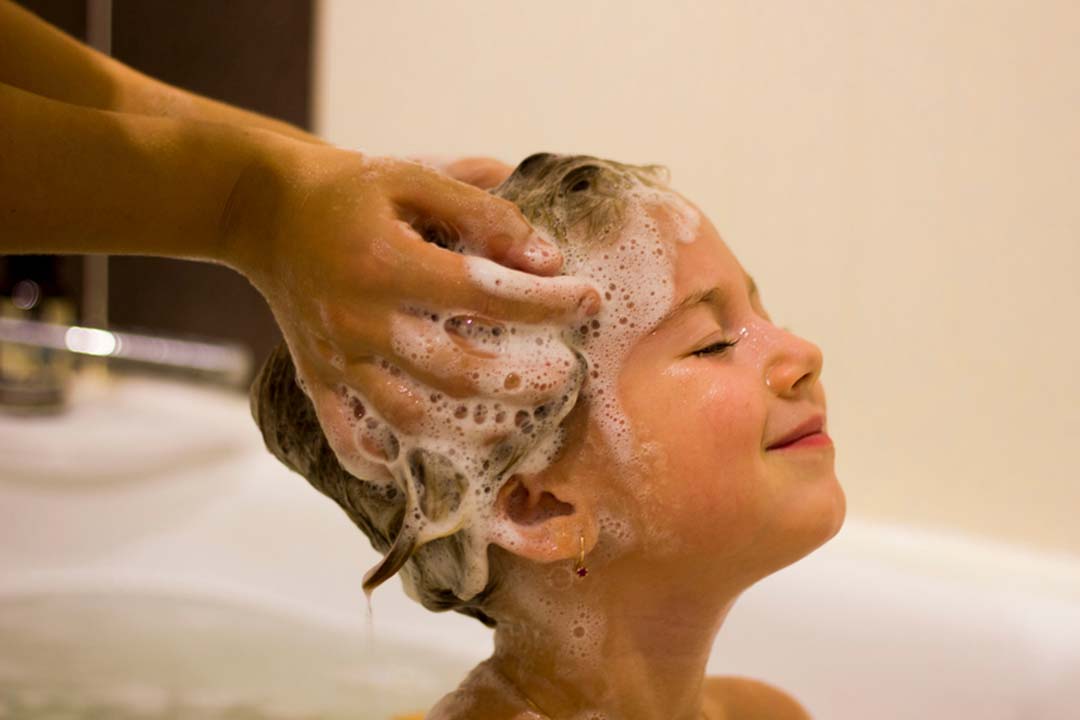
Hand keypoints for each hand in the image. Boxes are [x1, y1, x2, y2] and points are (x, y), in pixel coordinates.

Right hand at [226, 142, 598, 460]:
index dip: (546, 301)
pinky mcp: (318, 377)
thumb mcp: (415, 178)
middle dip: (521, 379)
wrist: (265, 210)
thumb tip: (546, 260)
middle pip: (455, 370)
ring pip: (409, 415)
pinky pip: (346, 435)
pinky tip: (413, 468)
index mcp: (388, 263)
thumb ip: (482, 213)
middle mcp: (361, 319)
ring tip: (515, 423)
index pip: (485, 294)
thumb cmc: (351, 191)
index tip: (590, 300)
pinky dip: (378, 461)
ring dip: (469, 428)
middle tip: (567, 373)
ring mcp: (338, 356)